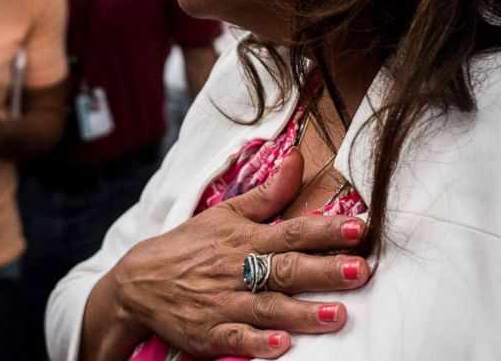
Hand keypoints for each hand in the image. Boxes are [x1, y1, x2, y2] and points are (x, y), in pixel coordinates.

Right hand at [95, 148, 368, 358]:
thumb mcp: (226, 213)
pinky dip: (259, 343)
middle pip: (286, 269)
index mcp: (245, 239)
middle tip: (359, 270)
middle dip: (323, 270)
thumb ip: (269, 193)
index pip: (292, 232)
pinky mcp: (211, 333)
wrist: (140, 281)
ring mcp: (225, 303)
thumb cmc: (191, 245)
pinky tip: (282, 345)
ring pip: (268, 308)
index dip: (326, 230)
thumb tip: (299, 157)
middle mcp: (238, 270)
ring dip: (302, 312)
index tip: (359, 227)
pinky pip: (237, 339)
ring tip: (336, 315)